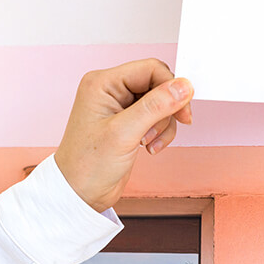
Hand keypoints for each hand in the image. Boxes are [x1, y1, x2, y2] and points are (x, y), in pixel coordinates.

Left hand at [54, 59, 193, 211]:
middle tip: (175, 125)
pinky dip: (160, 133)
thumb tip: (183, 86)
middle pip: (157, 84)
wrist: (80, 194)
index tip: (182, 110)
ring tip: (150, 143)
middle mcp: (111, 91)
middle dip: (168, 108)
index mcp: (103, 83)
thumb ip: (156, 106)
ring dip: (163, 124)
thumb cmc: (87, 165)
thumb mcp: (125, 133)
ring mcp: (120, 107)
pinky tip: (150, 147)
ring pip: (160, 102)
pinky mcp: (128, 123)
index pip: (150, 69)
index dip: (171, 86)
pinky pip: (156, 118)